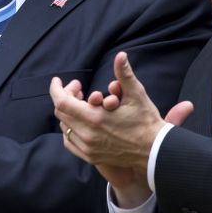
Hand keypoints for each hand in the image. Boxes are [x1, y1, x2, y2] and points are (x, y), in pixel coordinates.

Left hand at [51, 52, 171, 207]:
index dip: (56, 89)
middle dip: (66, 97)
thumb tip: (121, 55)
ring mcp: (88, 148)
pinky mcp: (91, 157)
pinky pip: (70, 142)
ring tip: (82, 103)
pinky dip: (71, 129)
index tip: (58, 81)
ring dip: (69, 113)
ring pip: (65, 127)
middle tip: (79, 89)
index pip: (62, 102)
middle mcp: (87, 135)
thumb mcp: (136, 95)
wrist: (155, 151)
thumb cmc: (146, 121)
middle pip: (61, 113)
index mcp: (95, 118)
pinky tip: (81, 121)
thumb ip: (124, 74)